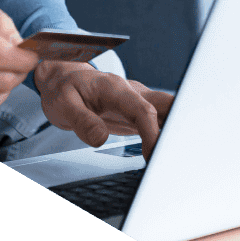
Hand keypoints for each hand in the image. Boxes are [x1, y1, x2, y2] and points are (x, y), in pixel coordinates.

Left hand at [35, 60, 173, 159]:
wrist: (61, 81)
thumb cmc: (62, 89)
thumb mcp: (62, 104)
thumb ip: (81, 120)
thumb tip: (99, 138)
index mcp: (114, 87)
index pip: (142, 109)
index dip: (152, 132)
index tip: (153, 154)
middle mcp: (131, 92)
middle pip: (167, 105)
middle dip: (178, 127)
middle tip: (176, 156)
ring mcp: (136, 102)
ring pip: (168, 113)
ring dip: (175, 132)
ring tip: (175, 159)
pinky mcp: (136, 114)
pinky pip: (158, 122)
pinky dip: (166, 136)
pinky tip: (167, 154)